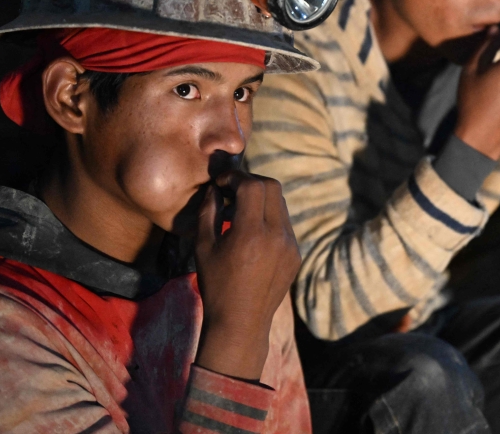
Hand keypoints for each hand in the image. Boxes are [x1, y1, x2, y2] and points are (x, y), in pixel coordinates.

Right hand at [194, 172, 300, 380]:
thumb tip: (216, 188)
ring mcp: (291, 245)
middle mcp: (277, 235)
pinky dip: (269, 218)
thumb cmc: (216, 285)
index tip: (221, 183)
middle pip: (272, 187)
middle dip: (251, 182)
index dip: (235, 177)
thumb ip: (209, 211)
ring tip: (240, 210)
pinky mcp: (296, 255)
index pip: (252, 185)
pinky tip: (252, 231)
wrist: (241, 323)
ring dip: (262, 199)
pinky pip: (285, 224)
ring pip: (281, 204)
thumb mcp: (203, 247)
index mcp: (251, 233)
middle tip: (232, 189)